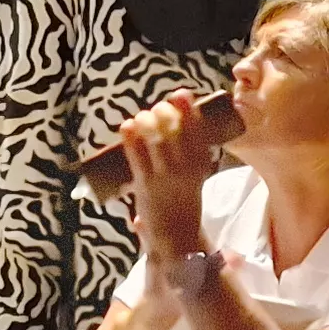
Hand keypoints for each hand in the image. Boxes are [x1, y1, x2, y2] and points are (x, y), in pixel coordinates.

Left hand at [116, 88, 219, 264]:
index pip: (198, 130)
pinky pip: (136, 156)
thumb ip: (190, 149)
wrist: (177, 236)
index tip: (181, 93)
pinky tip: (127, 125)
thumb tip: (177, 117)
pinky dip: (130, 138)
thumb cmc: (184, 200)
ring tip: (142, 117)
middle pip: (175, 130)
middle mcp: (186, 168)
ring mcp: (165, 176)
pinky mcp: (145, 185)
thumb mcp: (196, 173)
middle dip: (164, 112)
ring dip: (147, 122)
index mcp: (201, 164)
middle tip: (158, 107)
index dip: (188, 109)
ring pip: (155, 139)